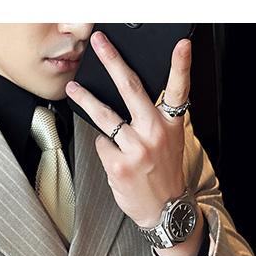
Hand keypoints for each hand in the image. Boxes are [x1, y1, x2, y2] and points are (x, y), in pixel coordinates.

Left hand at [64, 29, 191, 228]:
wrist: (165, 211)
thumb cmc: (164, 174)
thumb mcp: (170, 144)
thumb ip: (153, 121)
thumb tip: (125, 101)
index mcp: (171, 125)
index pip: (179, 90)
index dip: (181, 65)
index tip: (181, 45)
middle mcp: (155, 133)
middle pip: (130, 90)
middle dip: (113, 63)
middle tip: (99, 44)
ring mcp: (136, 149)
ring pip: (105, 116)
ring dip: (86, 100)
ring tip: (73, 88)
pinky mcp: (119, 165)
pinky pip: (102, 146)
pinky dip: (105, 150)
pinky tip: (115, 159)